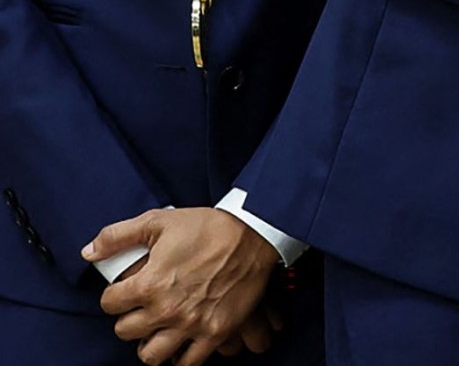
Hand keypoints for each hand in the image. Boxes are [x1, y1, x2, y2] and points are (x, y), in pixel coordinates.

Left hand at [86, 208, 279, 365]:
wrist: (256, 233)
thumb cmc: (208, 226)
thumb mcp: (159, 221)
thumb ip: (117, 236)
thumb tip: (88, 252)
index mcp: (148, 284)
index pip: (109, 304)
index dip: (115, 296)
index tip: (126, 291)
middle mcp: (166, 310)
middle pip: (125, 332)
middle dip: (130, 319)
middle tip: (142, 309)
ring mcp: (191, 324)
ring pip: (151, 355)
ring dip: (150, 343)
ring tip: (157, 331)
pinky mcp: (215, 332)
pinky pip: (188, 363)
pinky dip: (180, 358)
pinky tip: (180, 344)